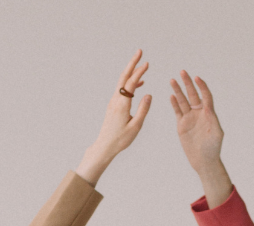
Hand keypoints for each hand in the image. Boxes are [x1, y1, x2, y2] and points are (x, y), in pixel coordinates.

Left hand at [76, 50, 152, 185]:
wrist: (105, 146)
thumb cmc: (121, 139)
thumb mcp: (135, 126)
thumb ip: (143, 110)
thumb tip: (149, 94)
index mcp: (122, 104)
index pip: (131, 83)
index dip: (139, 72)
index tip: (147, 63)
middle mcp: (116, 100)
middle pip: (124, 77)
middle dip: (132, 63)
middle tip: (139, 51)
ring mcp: (113, 102)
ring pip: (122, 82)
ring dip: (131, 71)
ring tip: (140, 64)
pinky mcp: (113, 105)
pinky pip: (122, 89)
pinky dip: (130, 83)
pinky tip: (139, 84)